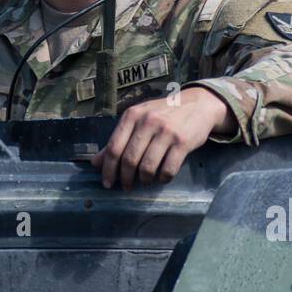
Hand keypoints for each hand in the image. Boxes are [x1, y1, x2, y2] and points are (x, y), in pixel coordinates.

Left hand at [90, 87, 234, 189]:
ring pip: (148, 167)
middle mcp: (148, 122)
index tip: (107, 183)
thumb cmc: (163, 114)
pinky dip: (162, 179)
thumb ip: (118, 140)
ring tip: (146, 180)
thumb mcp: (138, 120)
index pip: (114, 147)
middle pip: (129, 160)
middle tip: (127, 186)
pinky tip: (162, 177)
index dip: (108, 169)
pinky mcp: (183, 142)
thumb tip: (95, 163)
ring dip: (145, 180)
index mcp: (132, 115)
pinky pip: (168, 170)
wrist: (197, 104)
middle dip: (126, 178)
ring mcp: (166, 132)